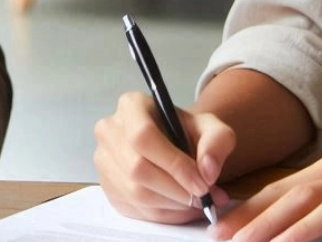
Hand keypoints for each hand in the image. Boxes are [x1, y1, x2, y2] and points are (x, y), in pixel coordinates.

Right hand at [93, 91, 236, 223]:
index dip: (174, 165)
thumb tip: (207, 171)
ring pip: (134, 193)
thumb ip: (217, 142)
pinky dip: (164, 215)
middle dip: (175, 190)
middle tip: (203, 198)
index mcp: (131, 106)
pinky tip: (182, 208)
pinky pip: (134, 209)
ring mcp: (103, 160)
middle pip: (137, 169)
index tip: (202, 184)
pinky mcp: (107, 187)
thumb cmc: (188, 132)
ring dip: (171, 205)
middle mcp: (109, 131)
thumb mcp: (211, 127)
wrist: (173, 142)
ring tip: (197, 204)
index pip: (144, 137)